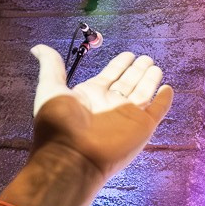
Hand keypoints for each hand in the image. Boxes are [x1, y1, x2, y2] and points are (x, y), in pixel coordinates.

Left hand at [29, 48, 172, 180]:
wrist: (72, 158)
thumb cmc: (58, 125)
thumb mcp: (51, 88)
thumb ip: (51, 66)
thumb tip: (37, 47)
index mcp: (92, 94)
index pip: (110, 75)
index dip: (119, 64)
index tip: (128, 54)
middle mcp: (111, 104)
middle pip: (129, 82)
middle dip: (137, 70)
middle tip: (146, 58)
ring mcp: (128, 116)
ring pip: (143, 93)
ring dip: (150, 79)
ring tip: (154, 67)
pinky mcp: (142, 127)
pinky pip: (157, 110)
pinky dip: (163, 100)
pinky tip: (167, 89)